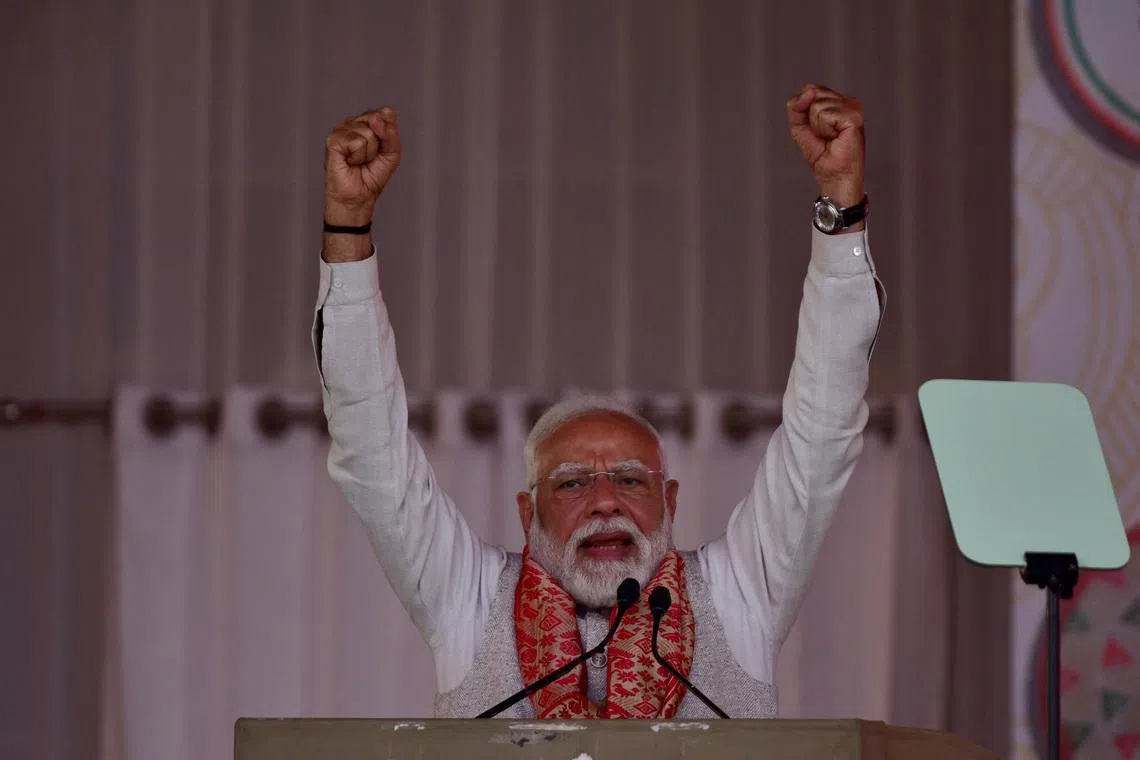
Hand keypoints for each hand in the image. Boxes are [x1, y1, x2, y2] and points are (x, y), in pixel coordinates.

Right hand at [324, 106, 400, 226]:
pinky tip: (349, 161)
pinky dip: (357, 156)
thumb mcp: (392, 153)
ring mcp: (341, 130)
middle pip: (377, 120)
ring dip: (368, 153)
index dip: (388, 133)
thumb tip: (377, 119)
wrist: (359, 197)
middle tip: (369, 158)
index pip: (385, 113)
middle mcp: (353, 123)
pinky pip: (356, 142)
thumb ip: (391, 134)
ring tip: (358, 161)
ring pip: (367, 132)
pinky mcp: (333, 140)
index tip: (382, 150)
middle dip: (379, 145)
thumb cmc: (372, 176)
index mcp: (366, 123)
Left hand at [786, 84, 863, 206]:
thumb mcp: (799, 126)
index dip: (804, 109)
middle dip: (810, 119)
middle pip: (813, 94)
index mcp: (838, 101)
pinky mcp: (854, 117)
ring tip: (830, 137)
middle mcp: (848, 101)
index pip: (811, 89)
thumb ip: (796, 106)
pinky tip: (835, 138)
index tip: (815, 128)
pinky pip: (825, 114)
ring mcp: (853, 107)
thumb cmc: (821, 153)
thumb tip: (808, 91)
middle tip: (824, 135)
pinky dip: (824, 130)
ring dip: (817, 126)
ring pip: (817, 105)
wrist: (832, 174)